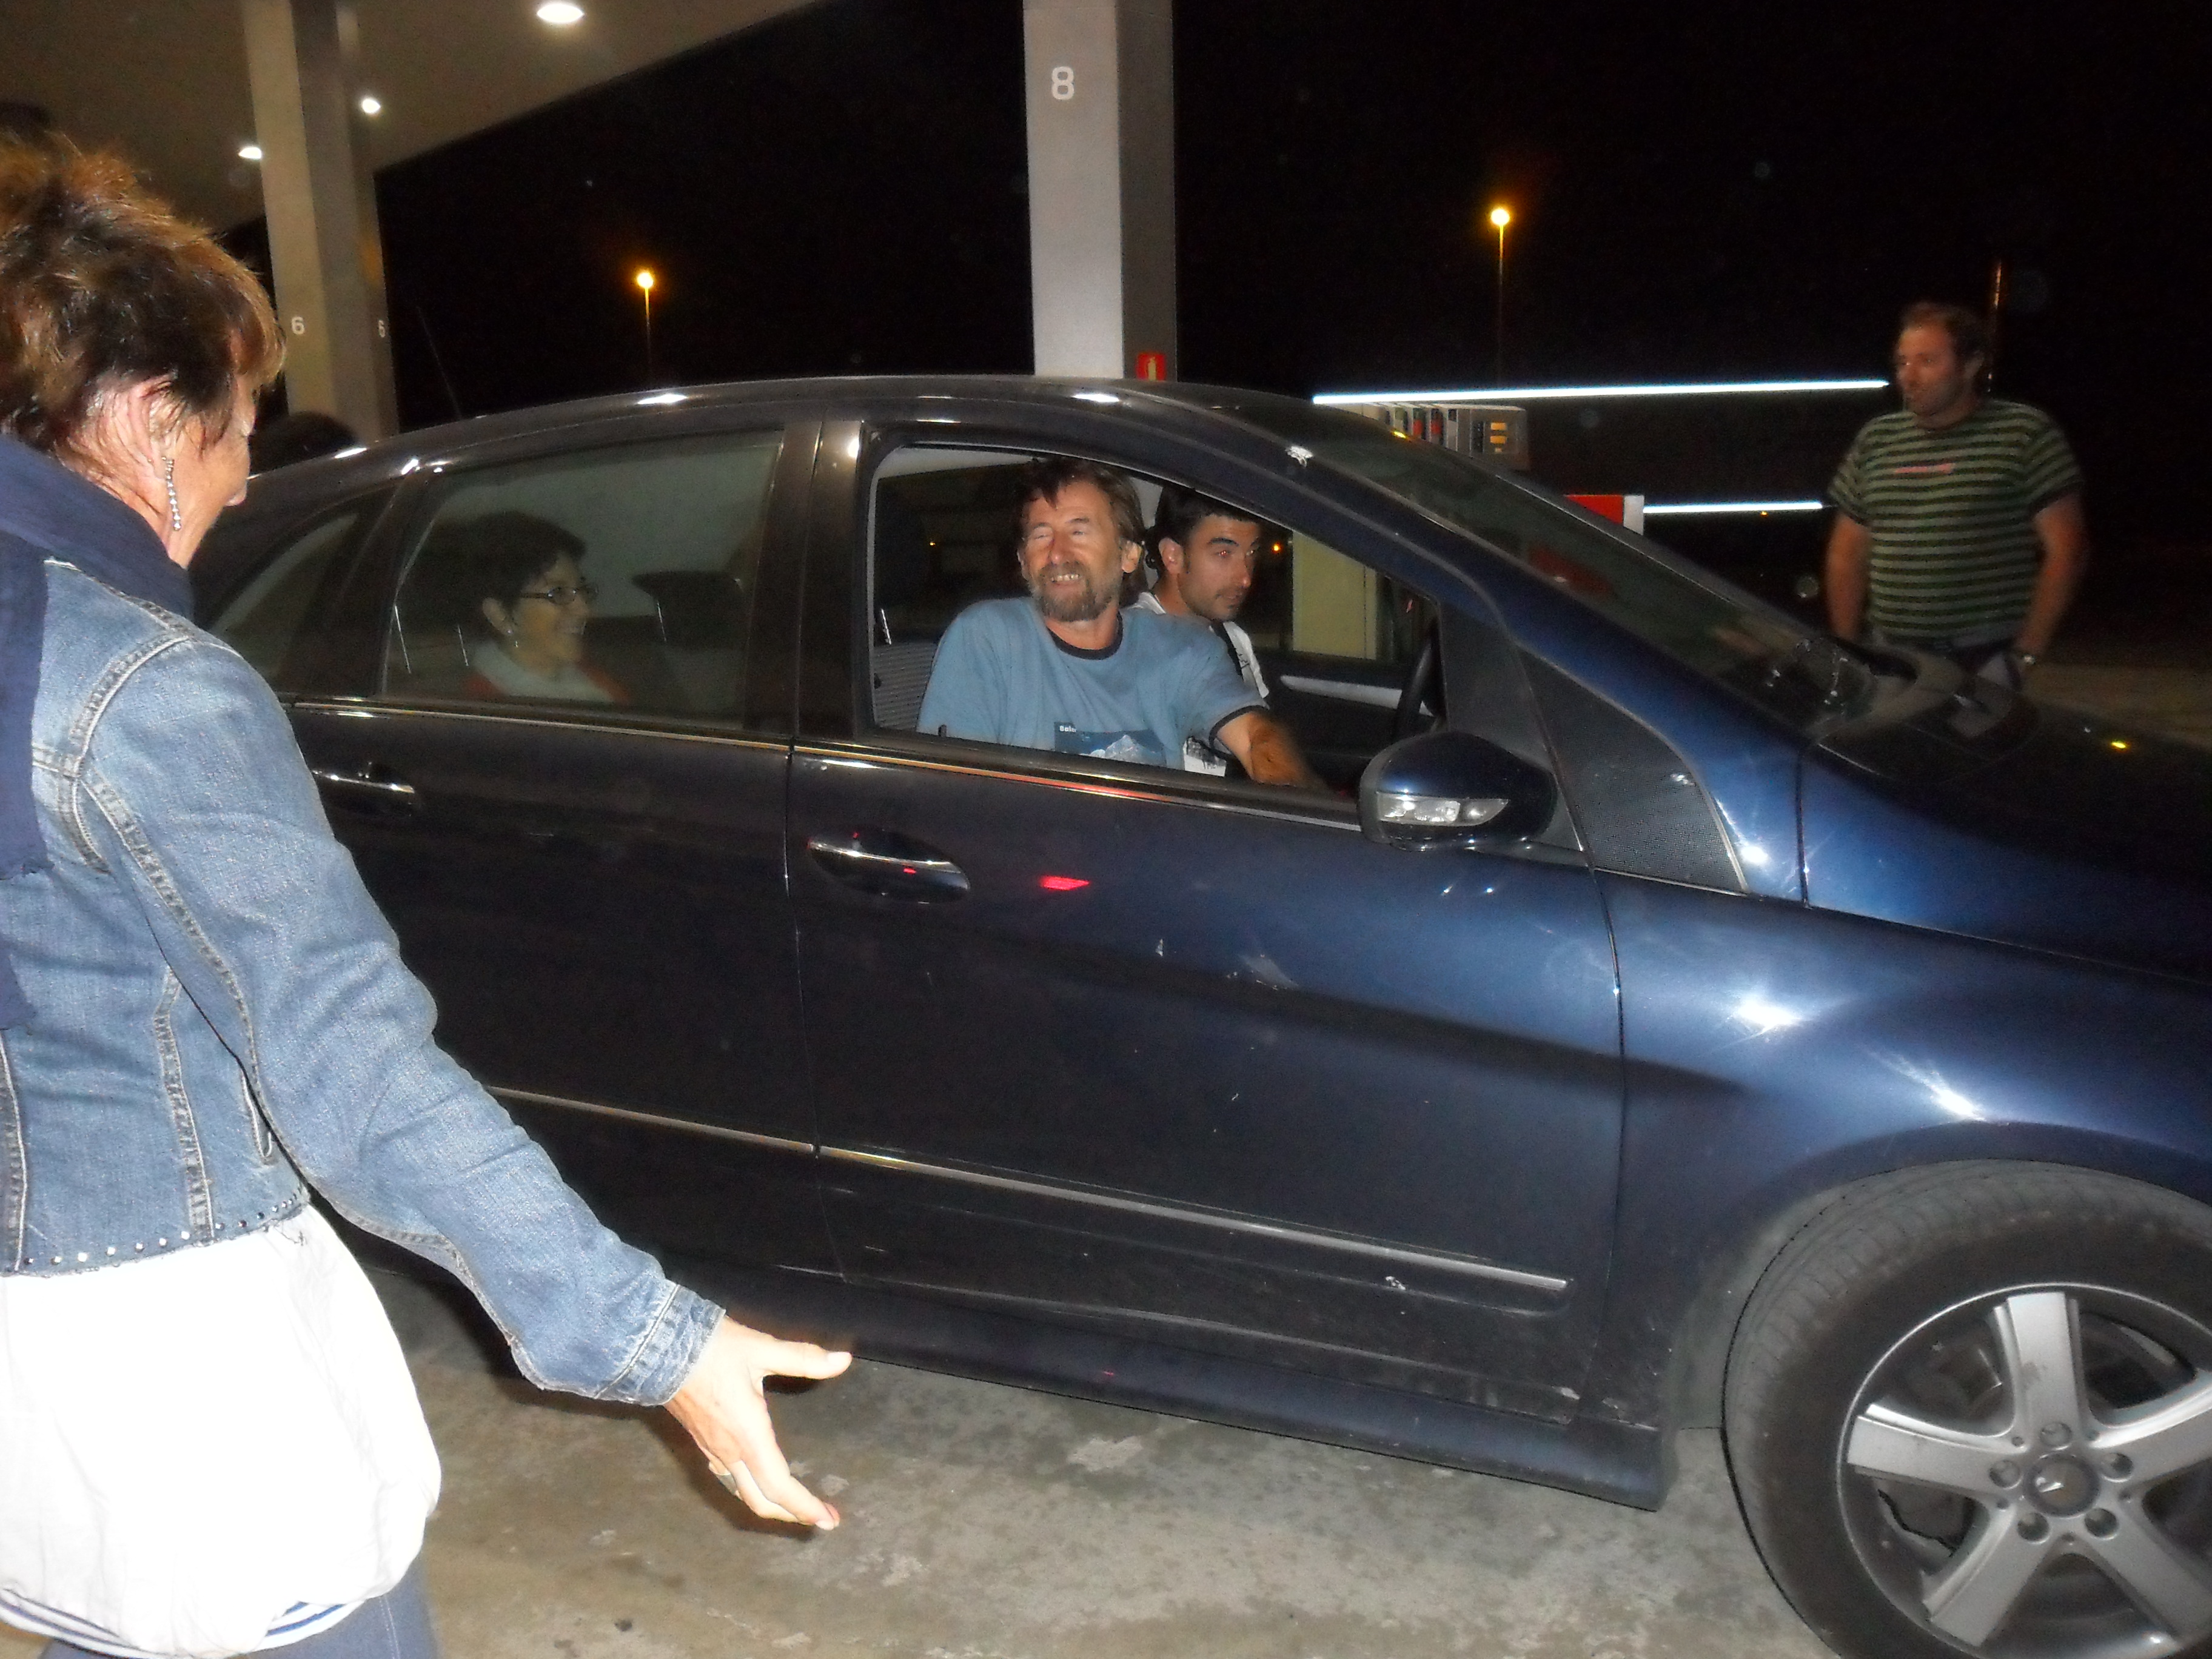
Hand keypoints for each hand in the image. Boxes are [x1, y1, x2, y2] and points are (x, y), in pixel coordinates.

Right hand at [665, 1316, 851, 1527]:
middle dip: (793, 1514)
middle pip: (761, 1500)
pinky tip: (759, 1481)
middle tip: (822, 1520)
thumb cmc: (713, 1349)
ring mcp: (713, 1450)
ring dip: (772, 1505)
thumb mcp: (762, 1349)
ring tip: (796, 1506)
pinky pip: (729, 1480)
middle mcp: (730, 1452)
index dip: (804, 1507)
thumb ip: (804, 1358)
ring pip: (743, 1493)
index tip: (827, 1520)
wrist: (658, 1348)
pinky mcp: (702, 1443)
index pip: (779, 1487)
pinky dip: (751, 1490)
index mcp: (749, 1436)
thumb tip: (843, 1359)